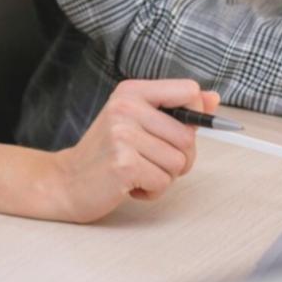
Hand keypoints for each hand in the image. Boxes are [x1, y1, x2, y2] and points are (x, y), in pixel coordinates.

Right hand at [43, 79, 217, 223]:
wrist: (66, 180)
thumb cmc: (106, 152)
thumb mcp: (138, 121)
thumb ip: (177, 109)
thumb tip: (214, 98)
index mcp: (132, 91)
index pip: (188, 91)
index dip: (196, 115)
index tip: (179, 132)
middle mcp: (126, 107)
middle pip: (189, 136)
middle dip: (179, 158)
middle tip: (150, 161)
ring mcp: (123, 135)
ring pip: (179, 162)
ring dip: (163, 176)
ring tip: (137, 171)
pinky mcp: (123, 164)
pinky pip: (164, 181)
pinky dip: (152, 190)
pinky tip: (130, 184)